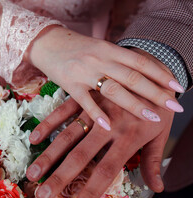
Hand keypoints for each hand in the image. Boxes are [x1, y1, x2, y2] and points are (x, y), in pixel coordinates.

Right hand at [25, 26, 183, 130]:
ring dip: (134, 105)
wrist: (48, 43)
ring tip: (152, 117)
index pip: (141, 62)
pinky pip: (86, 101)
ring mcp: (85, 72)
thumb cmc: (77, 49)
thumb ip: (118, 61)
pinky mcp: (70, 84)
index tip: (177, 87)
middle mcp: (100, 59)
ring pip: (113, 89)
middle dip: (155, 93)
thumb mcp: (100, 49)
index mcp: (110, 49)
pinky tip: (108, 125)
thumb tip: (141, 76)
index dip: (161, 74)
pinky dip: (97, 114)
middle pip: (133, 77)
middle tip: (173, 106)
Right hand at [27, 90, 173, 197]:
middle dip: (60, 177)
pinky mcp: (86, 97)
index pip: (106, 171)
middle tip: (42, 195)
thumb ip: (154, 161)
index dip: (92, 191)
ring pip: (67, 136)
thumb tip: (156, 188)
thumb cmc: (158, 107)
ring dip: (48, 155)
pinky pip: (63, 111)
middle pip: (80, 156)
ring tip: (33, 173)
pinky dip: (48, 125)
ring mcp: (94, 110)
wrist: (155, 69)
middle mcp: (107, 127)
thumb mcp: (161, 134)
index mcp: (128, 139)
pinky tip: (34, 138)